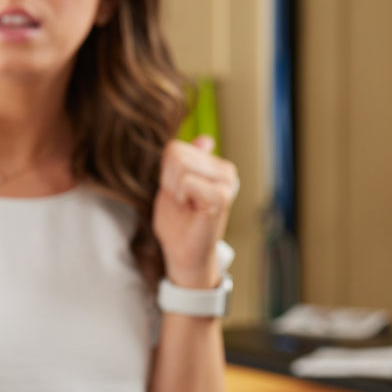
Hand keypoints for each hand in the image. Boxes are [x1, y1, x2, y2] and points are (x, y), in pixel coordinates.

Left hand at [153, 135, 238, 287]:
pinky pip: (187, 181)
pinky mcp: (222, 197)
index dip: (165, 172)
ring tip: (186, 204)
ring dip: (173, 188)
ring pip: (180, 165)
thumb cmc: (178, 220)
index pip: (175, 148)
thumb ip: (186, 161)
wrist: (182, 251)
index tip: (176, 192)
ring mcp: (226, 183)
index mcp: (215, 165)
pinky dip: (180, 195)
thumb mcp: (175, 184)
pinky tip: (190, 209)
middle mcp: (225, 170)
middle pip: (176, 153)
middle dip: (168, 179)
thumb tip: (205, 140)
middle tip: (181, 200)